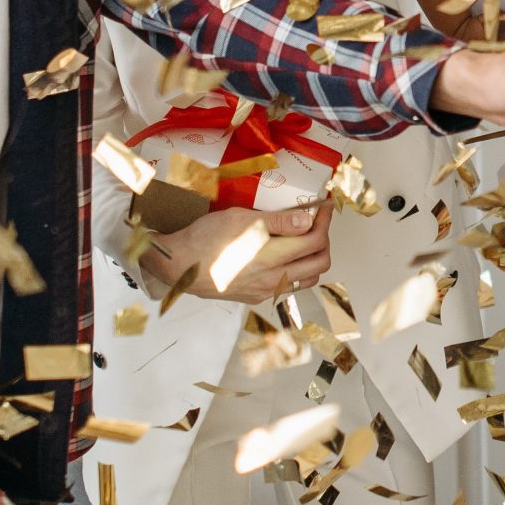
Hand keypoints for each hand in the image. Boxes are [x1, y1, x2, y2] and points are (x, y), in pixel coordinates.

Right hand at [140, 205, 331, 303]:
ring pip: (307, 278)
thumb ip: (277, 222)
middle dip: (325, 240)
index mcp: (272, 257)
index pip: (315, 241)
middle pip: (320, 263)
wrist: (179, 266)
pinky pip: (288, 286)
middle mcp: (273, 279)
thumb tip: (307, 222)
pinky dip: (296, 270)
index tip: (324, 207)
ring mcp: (264, 291)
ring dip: (313, 258)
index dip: (325, 221)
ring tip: (304, 238)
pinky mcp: (255, 297)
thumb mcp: (240, 219)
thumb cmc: (205, 239)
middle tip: (318, 222)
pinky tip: (284, 255)